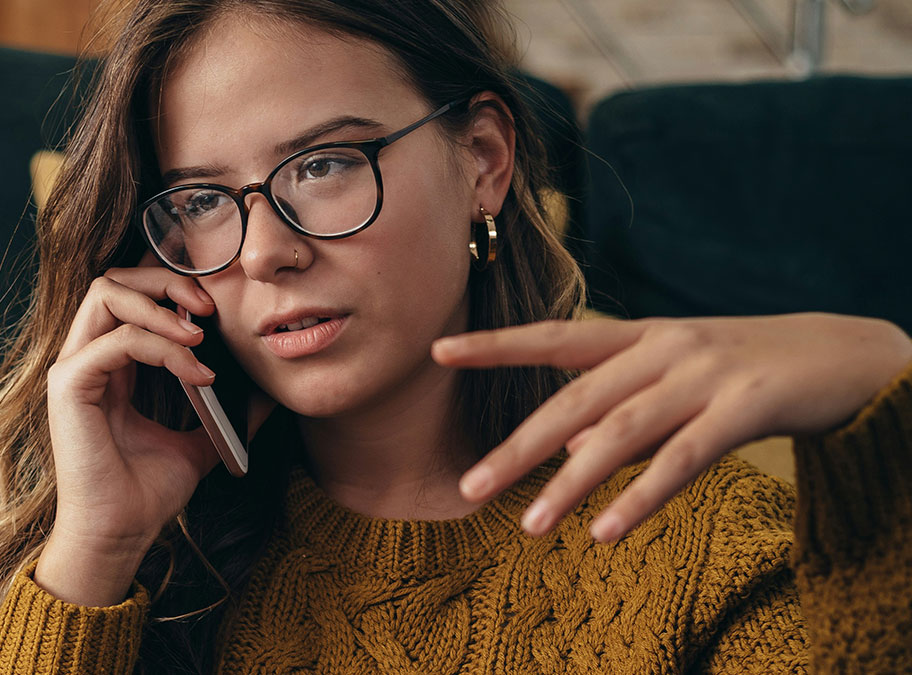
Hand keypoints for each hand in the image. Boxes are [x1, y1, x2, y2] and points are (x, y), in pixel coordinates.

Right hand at [46, 263, 222, 552]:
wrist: (120, 535)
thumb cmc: (147, 493)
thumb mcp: (200, 441)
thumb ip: (225, 413)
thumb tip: (266, 394)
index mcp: (109, 365)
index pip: (129, 296)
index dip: (170, 288)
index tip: (215, 309)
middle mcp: (85, 358)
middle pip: (114, 280)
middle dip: (165, 280)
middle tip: (208, 307)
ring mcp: (73, 369)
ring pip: (107, 294)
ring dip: (161, 305)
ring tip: (201, 334)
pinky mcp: (70, 385)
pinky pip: (119, 341)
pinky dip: (164, 348)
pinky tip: (196, 371)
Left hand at [432, 312, 911, 542]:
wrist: (845, 354)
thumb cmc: (744, 371)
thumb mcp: (674, 385)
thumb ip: (621, 414)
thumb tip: (567, 456)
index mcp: (641, 336)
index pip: (555, 336)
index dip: (497, 345)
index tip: (440, 352)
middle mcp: (664, 347)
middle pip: (575, 399)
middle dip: (519, 446)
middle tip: (469, 488)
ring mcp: (705, 373)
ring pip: (622, 432)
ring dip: (572, 483)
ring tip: (530, 526)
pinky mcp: (746, 404)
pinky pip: (684, 459)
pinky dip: (643, 496)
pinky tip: (608, 532)